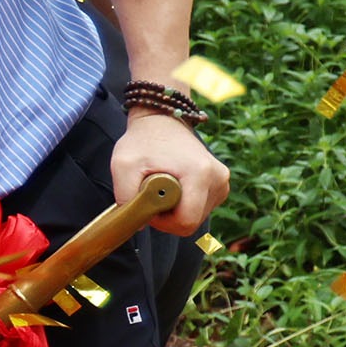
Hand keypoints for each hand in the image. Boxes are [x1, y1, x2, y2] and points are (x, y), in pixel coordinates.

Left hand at [111, 111, 227, 237]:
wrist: (162, 121)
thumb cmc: (142, 142)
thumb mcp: (122, 165)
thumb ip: (125, 196)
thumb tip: (137, 225)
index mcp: (200, 174)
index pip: (186, 221)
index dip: (162, 223)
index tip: (148, 206)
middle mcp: (218, 178)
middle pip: (192, 222)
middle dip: (168, 217)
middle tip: (151, 196)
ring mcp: (223, 181)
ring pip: (197, 216)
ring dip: (176, 210)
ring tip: (162, 187)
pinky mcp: (221, 184)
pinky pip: (201, 207)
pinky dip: (185, 204)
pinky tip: (173, 187)